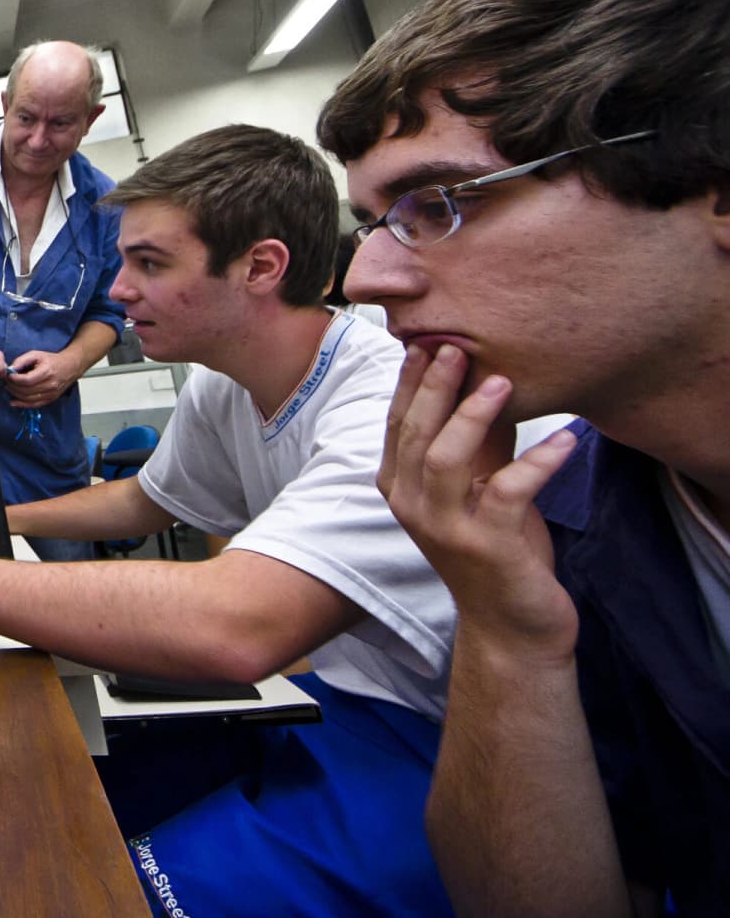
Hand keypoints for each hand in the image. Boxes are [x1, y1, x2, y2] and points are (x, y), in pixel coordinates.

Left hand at [5, 349, 72, 407]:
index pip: (27, 380)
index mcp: (46, 372)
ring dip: (15, 395)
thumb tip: (10, 369)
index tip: (8, 375)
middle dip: (13, 387)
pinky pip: (34, 405)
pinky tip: (13, 402)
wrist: (70, 367)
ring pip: (29, 399)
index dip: (14, 379)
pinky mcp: (51, 399)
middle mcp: (50, 384)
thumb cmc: (51, 360)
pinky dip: (22, 405)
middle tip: (6, 382)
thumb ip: (22, 360)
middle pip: (26, 391)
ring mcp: (51, 394)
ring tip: (9, 388)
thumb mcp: (36, 354)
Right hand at [383, 344, 580, 662]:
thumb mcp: (481, 483)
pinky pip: (509, 492)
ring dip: (471, 416)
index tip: (428, 340)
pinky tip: (565, 440)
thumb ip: (477, 440)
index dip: (411, 381)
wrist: (510, 623)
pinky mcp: (486, 546)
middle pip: (414, 433)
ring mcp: (444, 528)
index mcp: (399, 486)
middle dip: (434, 386)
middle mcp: (411, 505)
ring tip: (502, 382)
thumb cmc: (496, 547)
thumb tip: (485, 377)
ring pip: (444, 460)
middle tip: (456, 346)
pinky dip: (538, 462)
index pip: (397, 422)